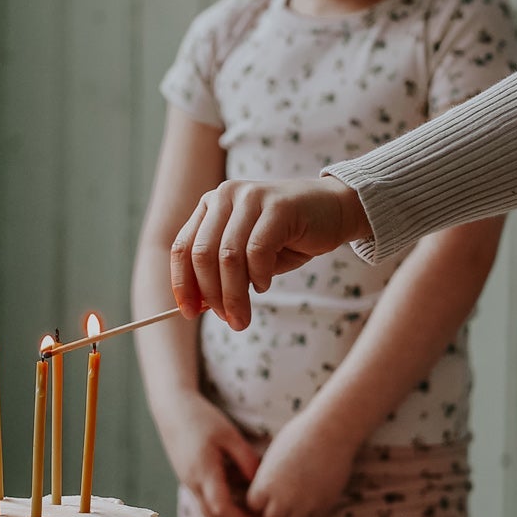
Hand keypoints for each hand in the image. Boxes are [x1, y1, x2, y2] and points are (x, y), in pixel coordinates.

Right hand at [156, 396, 263, 516]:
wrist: (171, 408)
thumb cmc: (202, 418)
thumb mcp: (229, 435)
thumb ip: (246, 460)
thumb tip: (261, 485)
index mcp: (203, 471)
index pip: (221, 508)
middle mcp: (193, 482)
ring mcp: (188, 481)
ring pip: (207, 512)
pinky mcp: (188, 477)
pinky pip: (204, 501)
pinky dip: (220, 513)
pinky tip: (236, 514)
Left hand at [170, 175, 368, 329]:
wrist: (334, 210)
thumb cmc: (287, 237)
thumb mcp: (247, 256)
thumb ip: (221, 273)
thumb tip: (197, 306)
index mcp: (211, 206)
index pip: (183, 247)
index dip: (181, 283)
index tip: (188, 312)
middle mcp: (225, 195)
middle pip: (203, 254)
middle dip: (211, 295)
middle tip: (227, 321)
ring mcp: (251, 197)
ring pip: (228, 257)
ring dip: (234, 295)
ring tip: (242, 317)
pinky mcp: (277, 207)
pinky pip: (257, 251)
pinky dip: (259, 276)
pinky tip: (265, 285)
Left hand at [246, 416, 358, 516]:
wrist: (331, 432)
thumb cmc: (299, 435)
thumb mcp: (273, 455)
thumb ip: (267, 477)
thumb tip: (263, 489)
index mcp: (265, 484)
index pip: (254, 505)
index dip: (260, 498)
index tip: (266, 490)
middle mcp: (283, 499)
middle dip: (274, 510)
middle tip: (280, 498)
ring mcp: (305, 505)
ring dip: (292, 512)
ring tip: (296, 495)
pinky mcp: (324, 505)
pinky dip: (311, 509)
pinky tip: (313, 492)